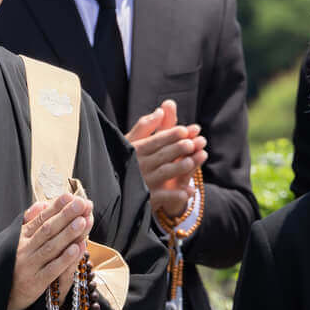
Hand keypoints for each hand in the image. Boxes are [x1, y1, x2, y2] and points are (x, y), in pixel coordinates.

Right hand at [7, 192, 92, 309]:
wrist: (0, 296)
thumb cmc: (14, 265)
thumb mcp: (17, 241)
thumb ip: (31, 223)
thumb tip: (42, 204)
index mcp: (21, 238)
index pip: (41, 219)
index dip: (56, 207)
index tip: (70, 196)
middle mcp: (23, 249)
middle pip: (48, 230)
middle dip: (66, 215)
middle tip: (81, 203)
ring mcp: (29, 266)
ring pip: (51, 247)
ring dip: (68, 234)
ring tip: (83, 221)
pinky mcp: (34, 283)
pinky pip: (52, 269)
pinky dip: (65, 259)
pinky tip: (77, 249)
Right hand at [127, 101, 205, 215]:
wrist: (115, 189)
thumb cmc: (129, 159)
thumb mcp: (133, 141)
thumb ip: (146, 126)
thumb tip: (161, 110)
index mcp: (136, 150)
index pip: (156, 140)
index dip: (171, 135)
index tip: (185, 130)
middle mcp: (140, 166)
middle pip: (162, 155)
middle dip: (178, 149)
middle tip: (193, 143)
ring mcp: (144, 183)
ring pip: (164, 173)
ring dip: (178, 168)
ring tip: (191, 162)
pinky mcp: (148, 198)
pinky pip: (163, 197)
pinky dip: (176, 195)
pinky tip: (189, 191)